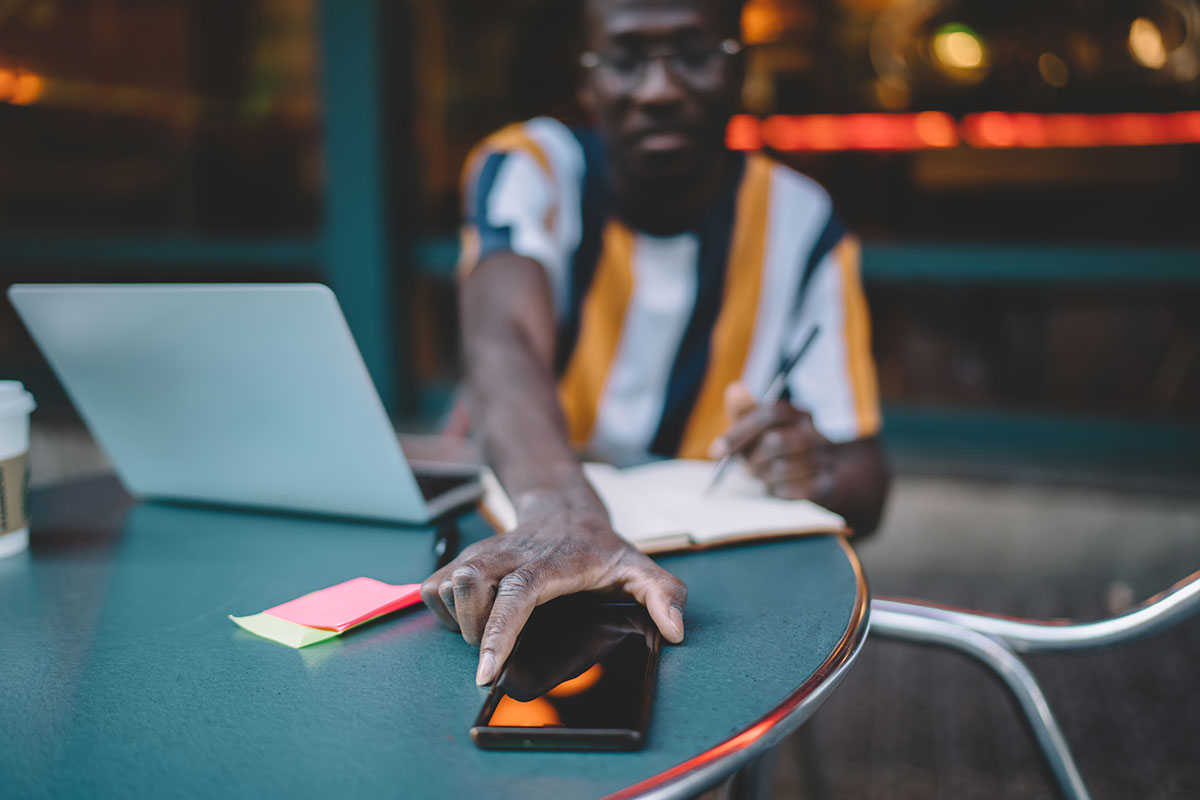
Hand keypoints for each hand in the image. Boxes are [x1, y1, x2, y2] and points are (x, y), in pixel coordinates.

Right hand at [420, 508, 686, 685]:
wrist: (562, 508)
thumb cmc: (597, 547)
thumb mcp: (638, 567)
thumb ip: (664, 595)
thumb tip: (676, 631)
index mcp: (550, 563)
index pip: (517, 594)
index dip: (499, 633)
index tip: (487, 673)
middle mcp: (508, 555)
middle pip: (468, 586)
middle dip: (475, 630)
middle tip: (497, 654)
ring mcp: (481, 555)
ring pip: (446, 586)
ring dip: (461, 621)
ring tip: (490, 635)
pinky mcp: (462, 561)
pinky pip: (434, 589)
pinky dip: (445, 611)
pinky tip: (474, 620)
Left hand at [710, 383, 832, 500]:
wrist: (831, 473)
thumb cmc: (785, 449)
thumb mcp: (764, 428)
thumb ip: (746, 411)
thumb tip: (734, 390)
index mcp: (799, 416)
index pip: (770, 413)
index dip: (740, 431)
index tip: (718, 450)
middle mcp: (815, 434)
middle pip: (776, 441)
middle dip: (751, 456)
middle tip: (741, 465)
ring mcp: (824, 460)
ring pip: (781, 467)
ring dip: (761, 474)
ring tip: (758, 475)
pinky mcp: (824, 485)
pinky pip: (788, 489)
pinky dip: (774, 490)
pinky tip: (774, 486)